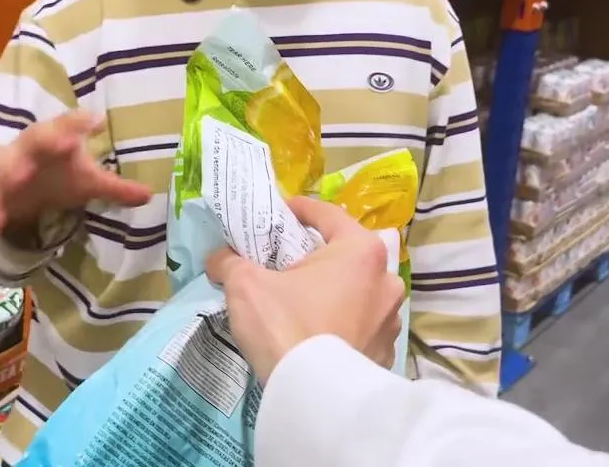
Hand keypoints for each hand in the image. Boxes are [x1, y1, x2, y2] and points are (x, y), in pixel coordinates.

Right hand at [0, 111, 151, 234]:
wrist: (14, 187)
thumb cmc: (57, 176)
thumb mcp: (87, 181)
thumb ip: (115, 187)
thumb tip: (149, 195)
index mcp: (57, 138)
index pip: (69, 126)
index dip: (80, 123)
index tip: (97, 121)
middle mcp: (33, 148)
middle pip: (39, 138)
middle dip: (50, 138)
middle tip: (66, 141)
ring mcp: (10, 167)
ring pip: (10, 165)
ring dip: (15, 170)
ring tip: (22, 177)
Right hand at [206, 196, 405, 383]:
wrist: (313, 398)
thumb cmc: (286, 326)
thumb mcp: (246, 286)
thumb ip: (231, 263)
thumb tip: (217, 259)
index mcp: (360, 251)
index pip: (328, 214)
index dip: (300, 209)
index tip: (280, 211)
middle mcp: (386, 279)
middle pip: (346, 255)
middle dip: (316, 256)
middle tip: (286, 262)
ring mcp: (391, 319)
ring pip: (357, 291)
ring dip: (332, 291)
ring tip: (300, 301)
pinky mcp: (385, 351)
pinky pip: (360, 325)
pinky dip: (340, 322)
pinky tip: (316, 332)